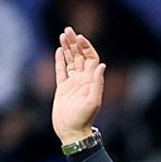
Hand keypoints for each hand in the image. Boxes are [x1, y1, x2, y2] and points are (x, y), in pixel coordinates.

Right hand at [52, 27, 106, 144]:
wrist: (71, 131)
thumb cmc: (83, 119)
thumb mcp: (93, 101)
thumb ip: (97, 83)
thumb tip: (102, 65)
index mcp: (90, 80)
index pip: (90, 58)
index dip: (86, 47)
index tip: (79, 37)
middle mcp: (82, 79)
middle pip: (79, 56)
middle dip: (74, 42)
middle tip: (68, 30)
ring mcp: (72, 83)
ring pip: (70, 60)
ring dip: (67, 48)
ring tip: (62, 35)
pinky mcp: (62, 88)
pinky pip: (61, 71)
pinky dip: (60, 60)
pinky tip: (58, 50)